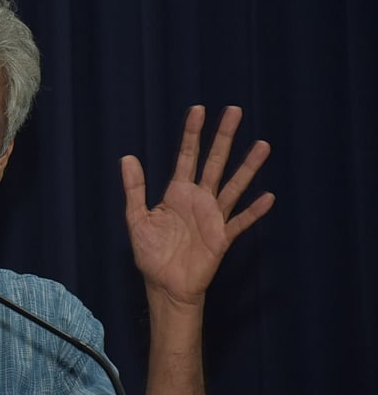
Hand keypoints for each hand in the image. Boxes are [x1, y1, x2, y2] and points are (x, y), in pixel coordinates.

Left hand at [120, 105, 274, 307]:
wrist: (164, 285)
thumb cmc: (151, 254)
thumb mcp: (136, 219)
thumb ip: (135, 189)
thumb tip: (127, 157)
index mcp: (177, 193)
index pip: (187, 156)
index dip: (192, 134)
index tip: (199, 110)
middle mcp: (198, 199)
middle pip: (214, 162)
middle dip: (223, 137)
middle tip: (234, 111)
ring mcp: (212, 217)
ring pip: (233, 186)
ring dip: (247, 167)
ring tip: (262, 145)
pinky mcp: (222, 237)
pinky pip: (240, 222)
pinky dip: (253, 211)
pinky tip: (267, 197)